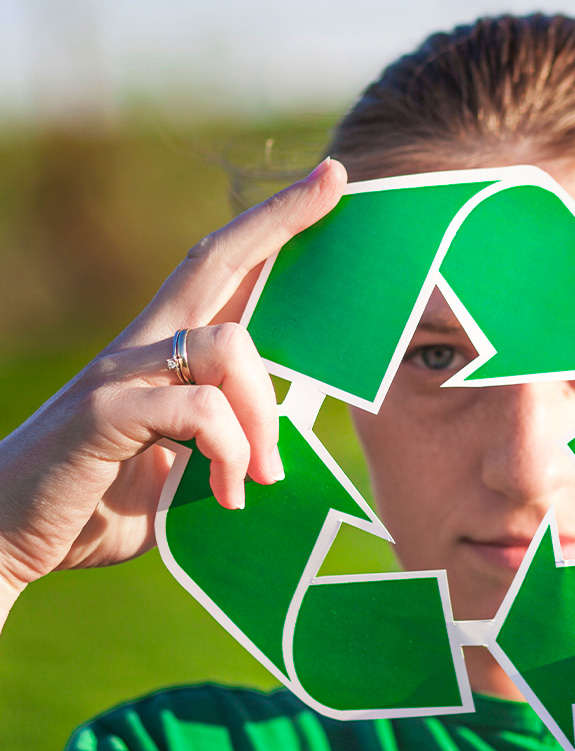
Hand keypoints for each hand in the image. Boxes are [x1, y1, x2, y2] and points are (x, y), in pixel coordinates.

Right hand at [0, 158, 346, 614]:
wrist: (5, 539)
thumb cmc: (92, 505)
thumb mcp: (173, 473)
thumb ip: (214, 449)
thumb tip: (271, 452)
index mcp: (159, 357)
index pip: (216, 272)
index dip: (267, 227)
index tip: (323, 185)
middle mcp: (139, 350)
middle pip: (214, 263)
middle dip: (280, 221)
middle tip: (336, 183)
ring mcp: (119, 375)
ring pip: (228, 346)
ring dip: (263, 415)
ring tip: (261, 477)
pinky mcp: (104, 412)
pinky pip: (198, 407)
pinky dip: (228, 451)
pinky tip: (225, 494)